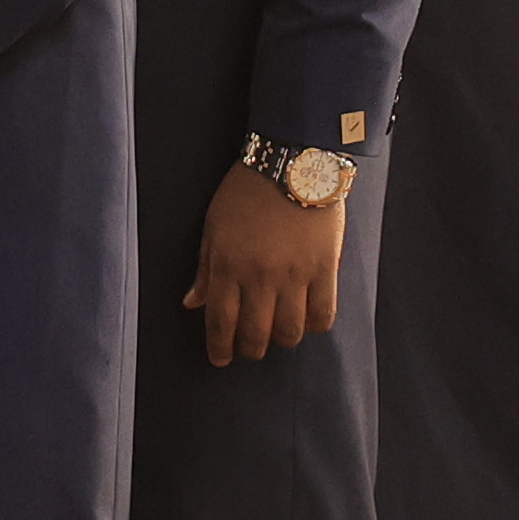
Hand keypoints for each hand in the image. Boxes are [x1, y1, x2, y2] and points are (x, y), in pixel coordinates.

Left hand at [186, 166, 347, 363]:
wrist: (293, 160)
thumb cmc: (247, 190)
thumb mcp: (214, 225)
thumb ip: (206, 268)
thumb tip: (193, 303)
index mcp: (229, 265)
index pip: (221, 322)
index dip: (220, 348)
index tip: (220, 359)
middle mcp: (261, 276)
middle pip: (256, 334)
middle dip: (250, 350)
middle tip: (249, 349)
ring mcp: (295, 274)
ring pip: (290, 331)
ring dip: (282, 340)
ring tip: (278, 335)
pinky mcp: (325, 268)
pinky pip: (323, 314)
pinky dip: (315, 326)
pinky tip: (308, 322)